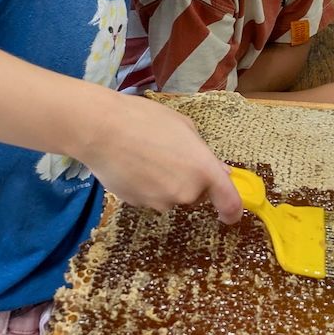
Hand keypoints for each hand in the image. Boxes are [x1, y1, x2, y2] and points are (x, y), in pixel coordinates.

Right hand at [78, 92, 242, 223]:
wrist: (100, 129)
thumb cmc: (145, 119)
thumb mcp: (184, 127)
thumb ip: (204, 153)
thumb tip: (220, 171)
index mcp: (203, 170)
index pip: (229, 202)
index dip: (233, 211)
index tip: (230, 214)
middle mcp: (186, 192)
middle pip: (194, 195)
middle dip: (188, 180)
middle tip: (169, 155)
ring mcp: (160, 202)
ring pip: (170, 196)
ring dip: (164, 182)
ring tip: (144, 155)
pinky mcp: (138, 205)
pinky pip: (149, 197)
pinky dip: (145, 185)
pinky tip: (131, 164)